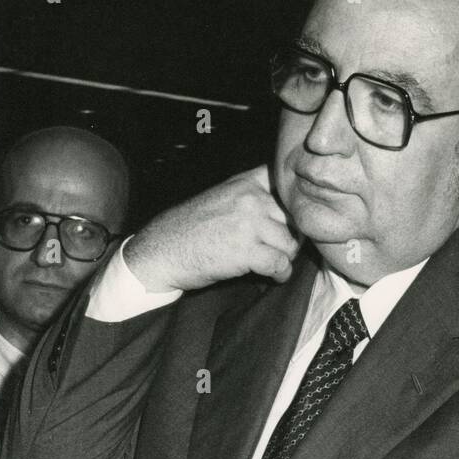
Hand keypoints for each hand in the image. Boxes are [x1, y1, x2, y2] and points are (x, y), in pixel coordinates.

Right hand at [125, 165, 299, 291]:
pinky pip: (281, 263)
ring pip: (291, 243)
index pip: (287, 185)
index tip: (292, 221)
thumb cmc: (191, 228)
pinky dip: (280, 274)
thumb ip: (253, 196)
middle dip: (292, 236)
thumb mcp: (223, 198)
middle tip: (282, 249)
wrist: (162, 251)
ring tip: (275, 263)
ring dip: (286, 258)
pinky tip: (273, 276)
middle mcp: (250, 198)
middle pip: (294, 217)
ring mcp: (249, 223)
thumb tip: (291, 211)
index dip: (296, 205)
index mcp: (245, 182)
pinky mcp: (246, 251)